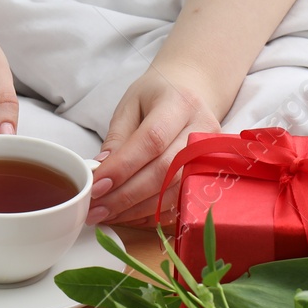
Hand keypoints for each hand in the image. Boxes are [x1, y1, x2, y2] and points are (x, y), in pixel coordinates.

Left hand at [88, 59, 226, 227]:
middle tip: (95, 208)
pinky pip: (179, 202)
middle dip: (126, 195)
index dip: (123, 166)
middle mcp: (202, 130)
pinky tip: (128, 215)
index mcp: (180, 104)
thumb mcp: (130, 106)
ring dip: (136, 209)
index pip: (151, 140)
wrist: (191, 93)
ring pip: (173, 191)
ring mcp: (211, 155)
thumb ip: (117, 137)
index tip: (96, 185)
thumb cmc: (157, 97)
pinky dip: (151, 213)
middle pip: (165, 171)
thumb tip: (101, 170)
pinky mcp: (209, 174)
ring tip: (106, 214)